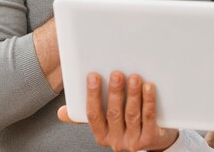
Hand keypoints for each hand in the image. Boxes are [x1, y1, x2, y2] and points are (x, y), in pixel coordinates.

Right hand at [58, 71, 177, 151]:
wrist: (152, 140)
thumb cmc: (124, 124)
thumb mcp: (105, 122)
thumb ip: (87, 114)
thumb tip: (61, 112)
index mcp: (101, 134)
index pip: (93, 114)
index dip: (92, 95)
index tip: (93, 75)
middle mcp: (115, 140)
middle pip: (114, 113)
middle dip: (115, 92)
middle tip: (117, 73)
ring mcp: (132, 141)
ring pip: (132, 115)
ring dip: (133, 94)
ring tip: (135, 77)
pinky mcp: (149, 138)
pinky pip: (149, 117)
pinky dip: (149, 101)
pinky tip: (149, 87)